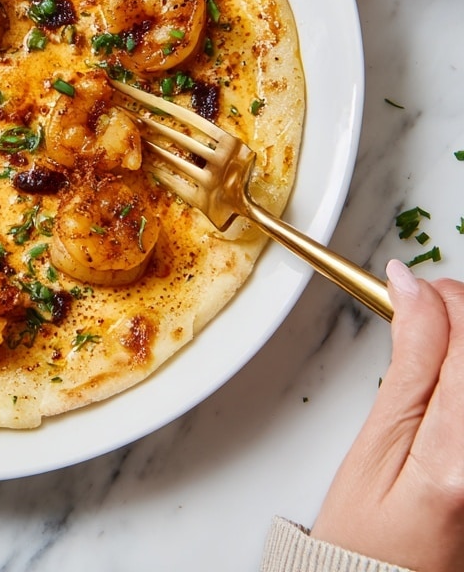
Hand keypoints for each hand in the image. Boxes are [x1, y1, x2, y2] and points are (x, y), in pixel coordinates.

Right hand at [310, 260, 463, 571]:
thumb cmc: (368, 534)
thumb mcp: (373, 445)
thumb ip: (407, 364)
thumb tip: (414, 290)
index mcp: (460, 457)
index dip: (444, 298)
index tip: (408, 287)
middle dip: (461, 315)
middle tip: (422, 310)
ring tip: (437, 344)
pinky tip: (454, 375)